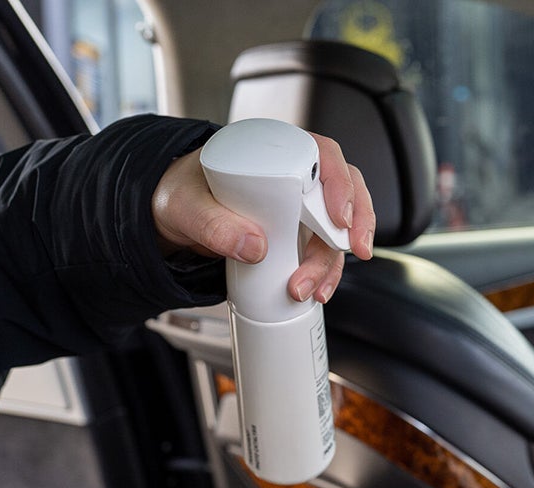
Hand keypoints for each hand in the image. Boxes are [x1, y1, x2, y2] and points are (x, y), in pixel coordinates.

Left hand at [151, 132, 375, 303]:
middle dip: (355, 226)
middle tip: (351, 252)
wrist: (178, 216)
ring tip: (314, 287)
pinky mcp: (300, 234)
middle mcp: (296, 176)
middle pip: (345, 192)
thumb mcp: (186, 205)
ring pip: (339, 228)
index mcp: (275, 151)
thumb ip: (214, 225)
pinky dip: (328, 272)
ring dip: (334, 261)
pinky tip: (318, 290)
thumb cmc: (184, 193)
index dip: (340, 182)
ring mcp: (301, 207)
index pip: (323, 155)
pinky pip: (326, 251)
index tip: (338, 216)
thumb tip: (256, 248)